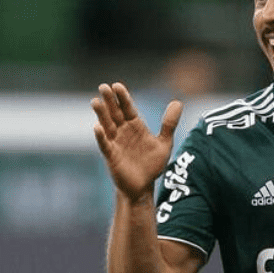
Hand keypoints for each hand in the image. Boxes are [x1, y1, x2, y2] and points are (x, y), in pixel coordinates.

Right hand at [91, 83, 182, 199]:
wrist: (144, 186)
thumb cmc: (152, 164)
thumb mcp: (164, 143)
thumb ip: (169, 123)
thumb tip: (178, 102)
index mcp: (135, 126)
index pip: (128, 108)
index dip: (123, 97)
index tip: (117, 85)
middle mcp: (123, 132)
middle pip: (115, 113)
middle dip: (109, 101)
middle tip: (103, 87)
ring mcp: (116, 143)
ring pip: (107, 125)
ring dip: (101, 114)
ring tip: (95, 101)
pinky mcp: (111, 156)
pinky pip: (105, 145)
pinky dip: (101, 136)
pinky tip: (97, 127)